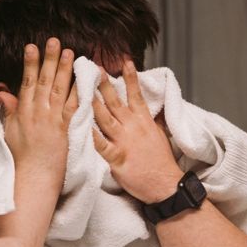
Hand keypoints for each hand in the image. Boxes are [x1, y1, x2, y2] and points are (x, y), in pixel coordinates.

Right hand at [0, 38, 77, 188]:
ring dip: (64, 70)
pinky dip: (77, 93)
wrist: (33, 177)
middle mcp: (36, 113)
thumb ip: (9, 110)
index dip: (30, 63)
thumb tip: (3, 92)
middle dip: (48, 60)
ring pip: (57, 90)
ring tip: (69, 53)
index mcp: (23, 112)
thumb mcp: (9, 131)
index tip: (32, 47)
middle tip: (54, 41)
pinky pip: (72, 107)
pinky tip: (83, 80)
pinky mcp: (64, 130)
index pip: (26, 82)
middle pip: (43, 81)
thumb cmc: (22, 158)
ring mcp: (51, 121)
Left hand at [93, 59, 182, 203]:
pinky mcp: (117, 158)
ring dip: (93, 102)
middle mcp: (134, 128)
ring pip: (105, 118)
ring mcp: (125, 142)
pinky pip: (101, 145)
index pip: (136, 95)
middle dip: (104, 84)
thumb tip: (150, 108)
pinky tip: (81, 125)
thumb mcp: (160, 135)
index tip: (125, 62)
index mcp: (144, 122)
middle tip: (94, 68)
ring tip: (82, 89)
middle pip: (116, 102)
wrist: (166, 185)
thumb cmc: (162, 162)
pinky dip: (91, 135)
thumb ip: (151, 120)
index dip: (130, 78)